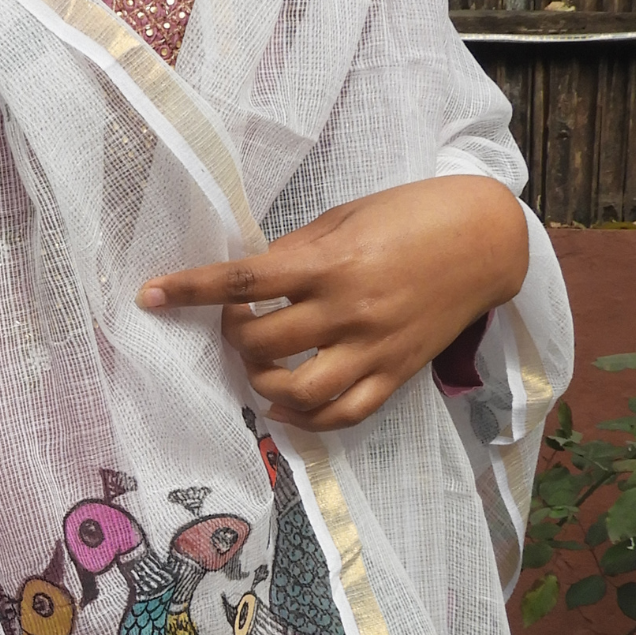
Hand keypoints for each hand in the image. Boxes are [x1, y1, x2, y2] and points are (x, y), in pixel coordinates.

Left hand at [136, 174, 528, 429]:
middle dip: (233, 337)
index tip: (150, 295)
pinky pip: (344, 415)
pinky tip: (285, 404)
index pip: (245, 280)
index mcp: (331, 262)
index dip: (191, 289)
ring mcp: (374, 348)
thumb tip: (251, 280)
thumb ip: (297, 252)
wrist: (485, 239)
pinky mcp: (397, 373)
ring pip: (297, 392)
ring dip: (262, 384)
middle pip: (263, 343)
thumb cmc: (410, 214)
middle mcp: (349, 310)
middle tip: (235, 322)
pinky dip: (306, 420)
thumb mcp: (346, 217)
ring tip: (258, 365)